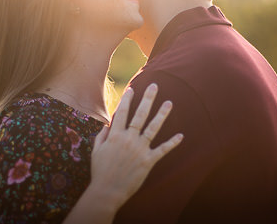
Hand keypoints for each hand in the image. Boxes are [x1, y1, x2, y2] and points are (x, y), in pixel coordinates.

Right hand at [86, 83, 183, 211]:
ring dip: (162, 114)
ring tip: (169, 103)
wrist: (107, 191)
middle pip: (140, 115)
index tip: (132, 89)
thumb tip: (108, 124)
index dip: (127, 100)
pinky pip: (162, 150)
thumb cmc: (100, 171)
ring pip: (153, 128)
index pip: (122, 112)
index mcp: (115, 136)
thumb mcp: (96, 151)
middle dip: (147, 99)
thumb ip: (102, 135)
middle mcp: (128, 139)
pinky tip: (180, 136)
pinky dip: (172, 143)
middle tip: (154, 86)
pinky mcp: (148, 161)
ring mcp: (139, 150)